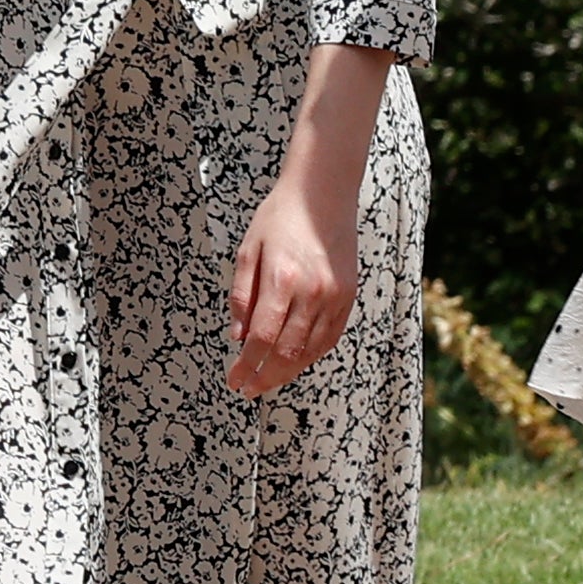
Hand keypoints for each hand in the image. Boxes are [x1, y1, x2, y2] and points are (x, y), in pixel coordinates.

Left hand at [225, 173, 361, 395]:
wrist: (323, 193)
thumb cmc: (279, 217)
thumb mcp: (248, 250)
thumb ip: (242, 296)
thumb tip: (238, 337)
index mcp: (281, 279)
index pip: (261, 338)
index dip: (246, 365)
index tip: (234, 380)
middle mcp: (311, 292)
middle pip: (286, 352)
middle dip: (265, 377)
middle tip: (248, 390)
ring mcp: (334, 296)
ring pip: (310, 350)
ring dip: (287, 372)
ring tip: (267, 381)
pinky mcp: (348, 296)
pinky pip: (329, 337)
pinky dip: (311, 355)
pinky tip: (295, 362)